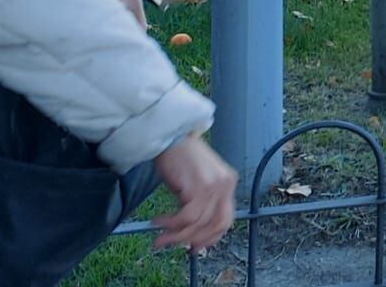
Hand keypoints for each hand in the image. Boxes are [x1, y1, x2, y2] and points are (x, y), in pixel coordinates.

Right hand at [151, 135, 236, 252]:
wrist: (170, 137)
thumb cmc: (179, 159)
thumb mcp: (195, 183)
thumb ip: (198, 203)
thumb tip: (189, 233)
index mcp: (228, 183)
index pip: (226, 218)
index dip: (211, 237)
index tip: (195, 247)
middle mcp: (226, 184)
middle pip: (217, 224)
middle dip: (196, 240)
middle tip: (175, 245)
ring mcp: (216, 185)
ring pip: (199, 223)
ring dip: (177, 235)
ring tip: (159, 238)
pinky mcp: (201, 186)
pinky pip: (187, 216)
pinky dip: (171, 224)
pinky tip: (158, 222)